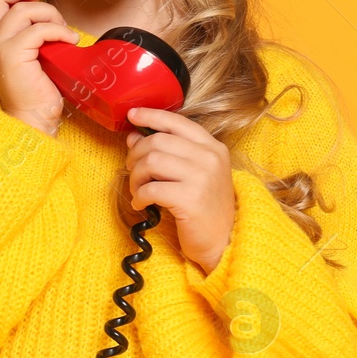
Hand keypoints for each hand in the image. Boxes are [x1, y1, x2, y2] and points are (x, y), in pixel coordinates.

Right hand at [0, 0, 79, 134]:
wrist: (33, 118)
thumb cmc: (34, 89)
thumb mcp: (25, 56)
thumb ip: (23, 35)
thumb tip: (36, 11)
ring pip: (23, 10)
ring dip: (49, 13)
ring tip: (63, 29)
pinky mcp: (12, 54)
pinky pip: (39, 28)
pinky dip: (59, 30)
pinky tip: (70, 40)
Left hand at [125, 106, 235, 274]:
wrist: (224, 241)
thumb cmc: (206, 207)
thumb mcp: (193, 174)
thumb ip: (168, 152)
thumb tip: (134, 137)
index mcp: (213, 147)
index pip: (177, 122)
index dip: (151, 116)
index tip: (132, 116)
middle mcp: (210, 158)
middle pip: (158, 141)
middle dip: (136, 155)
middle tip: (132, 170)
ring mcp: (202, 177)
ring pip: (151, 162)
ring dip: (136, 176)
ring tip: (137, 190)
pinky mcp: (191, 199)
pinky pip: (151, 188)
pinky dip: (139, 196)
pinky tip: (141, 204)